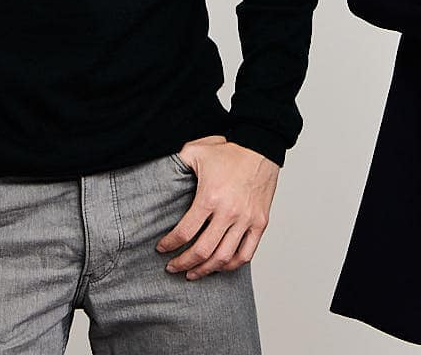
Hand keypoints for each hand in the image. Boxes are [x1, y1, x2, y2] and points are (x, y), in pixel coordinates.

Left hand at [156, 136, 279, 279]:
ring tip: (193, 273)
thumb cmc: (230, 151)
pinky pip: (247, 254)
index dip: (169, 245)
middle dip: (183, 263)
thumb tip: (159, 173)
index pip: (184, 232)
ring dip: (206, 270)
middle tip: (172, 267)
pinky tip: (220, 266)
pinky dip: (232, 265)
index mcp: (210, 197)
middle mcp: (229, 212)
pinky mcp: (260, 223)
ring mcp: (247, 220)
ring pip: (224, 258)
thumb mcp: (196, 151)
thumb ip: (176, 162)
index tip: (162, 249)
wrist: (261, 147)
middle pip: (203, 251)